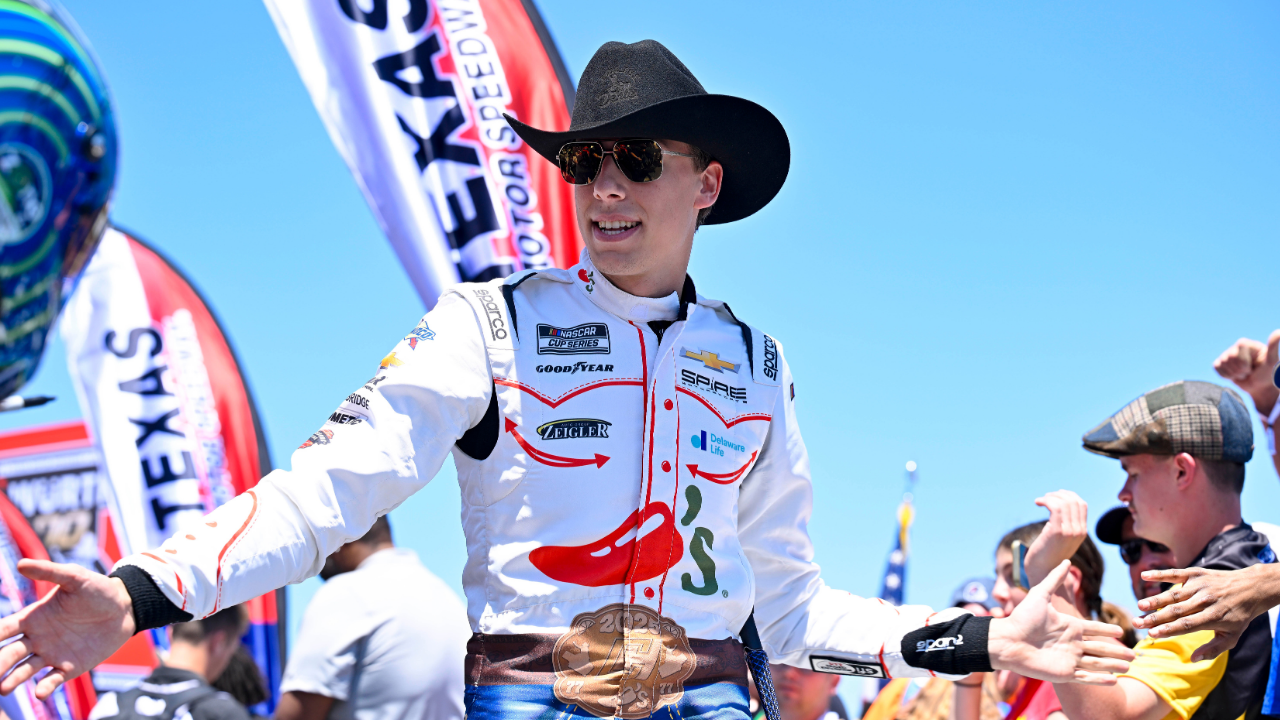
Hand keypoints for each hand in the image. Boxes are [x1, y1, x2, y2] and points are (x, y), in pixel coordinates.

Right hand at [0, 560, 134, 698]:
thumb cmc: (98, 589)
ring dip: (14, 679)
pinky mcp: (69, 667)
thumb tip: (21, 563)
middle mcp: (37, 639)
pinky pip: (52, 679)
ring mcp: (51, 654)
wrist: (125, 607)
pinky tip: (40, 692)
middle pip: (10, 653)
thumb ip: (50, 572)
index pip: (4, 630)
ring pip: (25, 670)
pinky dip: (45, 687)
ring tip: (4, 688)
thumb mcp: (75, 577)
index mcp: (33, 617)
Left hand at [990, 560, 1133, 684]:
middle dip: (1117, 651)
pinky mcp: (1064, 674)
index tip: (1121, 630)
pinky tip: (1113, 681)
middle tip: (1135, 654)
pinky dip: (1100, 680)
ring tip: (1129, 666)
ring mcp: (1068, 659)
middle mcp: (1071, 643)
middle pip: (1100, 648)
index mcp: (1068, 626)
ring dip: (1113, 665)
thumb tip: (1066, 560)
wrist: (1007, 641)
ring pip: (1097, 663)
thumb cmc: (1021, 618)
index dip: (1106, 630)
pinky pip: (1086, 678)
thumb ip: (1054, 579)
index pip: (1093, 629)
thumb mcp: (1039, 595)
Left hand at [1025, 491, 1088, 586]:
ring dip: (1050, 497)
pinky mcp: (1057, 532)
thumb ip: (1063, 524)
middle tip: (1045, 498)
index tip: (1054, 496)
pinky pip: (1055, 507)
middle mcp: (1079, 531)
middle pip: (1074, 501)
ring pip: (1065, 502)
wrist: (1042, 573)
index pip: (1082, 504)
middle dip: (1058, 494)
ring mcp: (1070, 531)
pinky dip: (1046, 500)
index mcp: (1081, 531)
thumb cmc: (1046, 555)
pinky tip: (1037, 503)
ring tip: (1040, 501)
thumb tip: (1056, 507)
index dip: (1068, 495)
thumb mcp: (1059, 537)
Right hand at [1132, 564, 1279, 660]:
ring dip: (1155, 600)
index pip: (1187, 625)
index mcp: (1214, 618)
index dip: (1169, 629)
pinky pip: (1175, 574)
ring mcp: (1200, 586)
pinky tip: (1144, 575)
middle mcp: (1205, 601)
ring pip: (1173, 594)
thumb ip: (1213, 649)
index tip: (1152, 634)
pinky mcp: (1196, 573)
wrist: (1251, 588)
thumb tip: (1193, 659)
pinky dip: (1160, 574)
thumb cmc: (1238, 616)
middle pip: (1176, 611)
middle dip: (1155, 618)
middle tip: (1137, 623)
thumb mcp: (1232, 637)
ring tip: (1140, 606)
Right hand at [1213, 331, 1279, 415]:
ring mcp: (1227, 355)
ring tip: (1243, 374)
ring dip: (1234, 374)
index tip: (1254, 366)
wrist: (1260, 388)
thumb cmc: (1268, 375)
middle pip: (1230, 356)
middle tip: (1249, 371)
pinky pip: (1216, 367)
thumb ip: (1273, 347)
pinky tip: (1234, 375)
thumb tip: (1278, 331)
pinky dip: (1226, 375)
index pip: (1240, 345)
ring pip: (1223, 363)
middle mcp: (1237, 348)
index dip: (1244, 359)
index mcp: (1249, 345)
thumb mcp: (1273, 362)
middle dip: (1240, 369)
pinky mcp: (1220, 363)